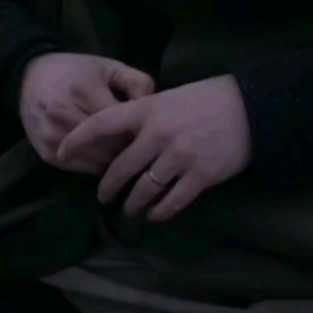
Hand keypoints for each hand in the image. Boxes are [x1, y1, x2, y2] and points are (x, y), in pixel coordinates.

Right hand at [18, 52, 154, 171]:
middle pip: (112, 147)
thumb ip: (137, 82)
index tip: (148, 132)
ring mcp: (54, 138)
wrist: (28, 79)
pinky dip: (95, 164)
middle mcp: (66, 116)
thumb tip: (152, 107)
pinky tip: (101, 154)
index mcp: (85, 92)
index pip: (123, 126)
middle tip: (138, 145)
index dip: (140, 132)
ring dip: (113, 160)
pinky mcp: (47, 154)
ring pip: (98, 162)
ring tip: (120, 150)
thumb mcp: (108, 67)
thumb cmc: (74, 72)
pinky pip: (82, 169)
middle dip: (129, 149)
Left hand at [54, 75, 251, 222]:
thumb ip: (146, 116)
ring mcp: (179, 157)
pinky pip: (172, 202)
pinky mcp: (200, 176)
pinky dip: (160, 211)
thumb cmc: (209, 98)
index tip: (60, 152)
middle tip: (102, 196)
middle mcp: (158, 134)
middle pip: (121, 167)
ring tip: (130, 209)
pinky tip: (155, 214)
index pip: (102, 124)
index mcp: (148, 109)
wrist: (252, 107)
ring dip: (133, 203)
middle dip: (108, 186)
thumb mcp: (171, 98)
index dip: (77, 139)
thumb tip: (122, 139)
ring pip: (144, 189)